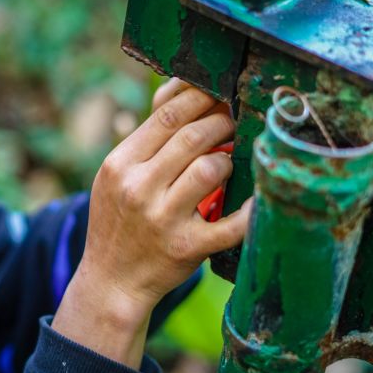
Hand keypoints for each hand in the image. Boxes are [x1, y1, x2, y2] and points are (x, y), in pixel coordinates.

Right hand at [53, 79, 250, 367]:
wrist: (111, 280)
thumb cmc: (119, 221)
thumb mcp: (116, 176)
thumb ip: (146, 142)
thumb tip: (185, 95)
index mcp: (119, 165)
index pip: (166, 116)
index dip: (200, 98)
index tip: (219, 92)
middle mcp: (138, 188)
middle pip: (193, 136)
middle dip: (222, 122)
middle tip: (236, 120)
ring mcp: (163, 219)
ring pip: (211, 169)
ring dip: (229, 160)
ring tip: (230, 161)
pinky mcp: (186, 248)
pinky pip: (230, 224)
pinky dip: (251, 210)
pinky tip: (260, 197)